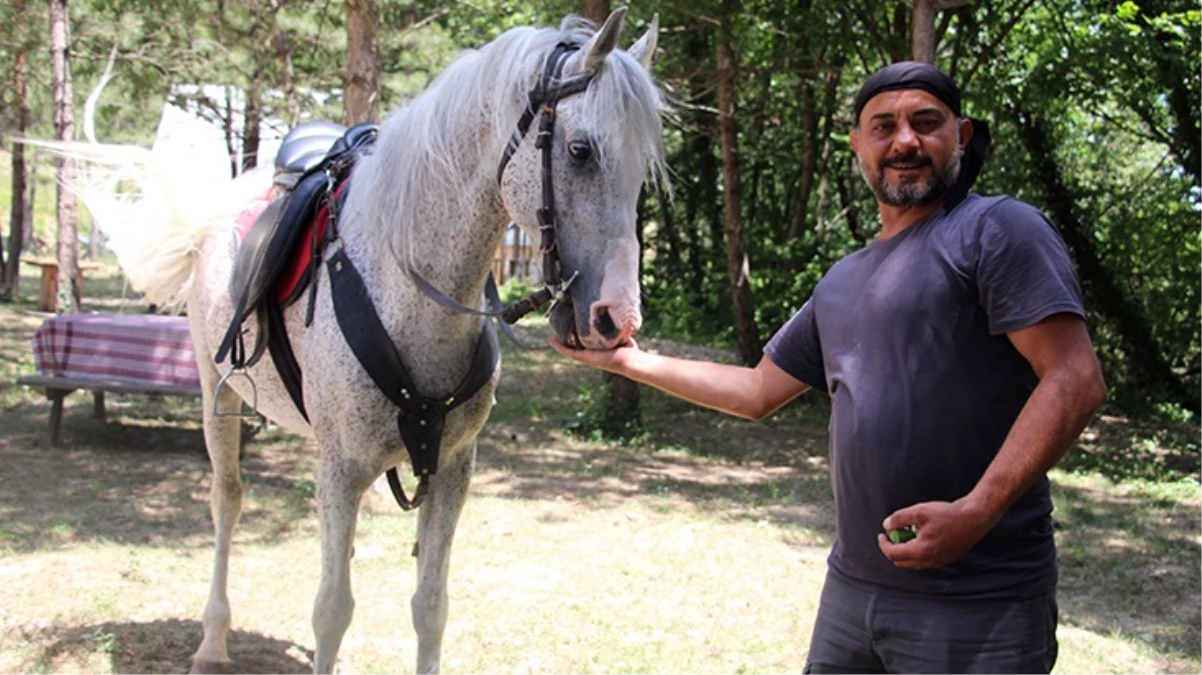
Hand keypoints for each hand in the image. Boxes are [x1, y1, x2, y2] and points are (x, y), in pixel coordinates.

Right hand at [548, 336, 639, 374]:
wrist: (630, 360)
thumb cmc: (629, 350)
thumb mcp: (620, 335)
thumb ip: (615, 327)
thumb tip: (615, 315)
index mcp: (598, 350)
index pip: (584, 343)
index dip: (576, 337)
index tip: (569, 330)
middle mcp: (591, 354)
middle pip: (575, 347)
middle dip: (566, 341)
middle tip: (556, 334)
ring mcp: (588, 357)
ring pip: (570, 350)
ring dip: (560, 344)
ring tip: (551, 338)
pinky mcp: (587, 358)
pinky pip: (571, 352)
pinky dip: (561, 347)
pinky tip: (553, 342)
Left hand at [877, 498, 998, 568]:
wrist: (975, 517)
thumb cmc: (948, 514)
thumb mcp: (919, 511)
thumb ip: (899, 518)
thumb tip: (887, 526)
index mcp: (921, 551)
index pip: (893, 554)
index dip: (883, 544)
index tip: (882, 535)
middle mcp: (929, 561)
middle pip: (901, 562)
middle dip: (893, 549)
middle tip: (892, 535)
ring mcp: (938, 562)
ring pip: (913, 563)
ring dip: (905, 551)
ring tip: (908, 532)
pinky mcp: (946, 559)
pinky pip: (924, 560)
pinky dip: (917, 551)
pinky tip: (921, 535)